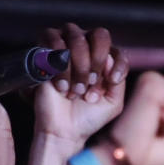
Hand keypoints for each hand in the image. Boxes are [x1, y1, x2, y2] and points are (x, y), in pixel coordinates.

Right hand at [30, 23, 128, 164]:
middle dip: (97, 61)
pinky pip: (54, 42)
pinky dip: (61, 67)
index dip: (118, 63)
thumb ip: (118, 81)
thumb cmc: (88, 116)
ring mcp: (65, 47)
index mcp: (104, 60)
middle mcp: (86, 49)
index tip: (112, 81)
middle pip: (99, 35)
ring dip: (79, 65)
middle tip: (90, 84)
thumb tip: (108, 58)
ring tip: (76, 90)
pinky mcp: (45, 52)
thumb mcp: (113, 102)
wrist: (63, 130)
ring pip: (76, 37)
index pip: (117, 49)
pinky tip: (62, 86)